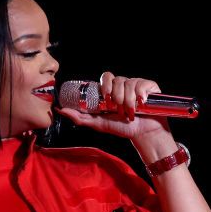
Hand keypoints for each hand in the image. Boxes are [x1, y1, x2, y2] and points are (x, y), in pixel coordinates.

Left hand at [54, 71, 171, 139]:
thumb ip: (80, 117)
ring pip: (130, 83)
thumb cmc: (122, 128)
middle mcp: (124, 85)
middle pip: (118, 79)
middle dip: (117, 95)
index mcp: (112, 90)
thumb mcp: (98, 123)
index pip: (107, 77)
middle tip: (119, 109)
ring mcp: (137, 85)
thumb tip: (60, 109)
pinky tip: (142, 104)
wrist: (143, 134)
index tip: (107, 97)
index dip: (106, 84)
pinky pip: (143, 84)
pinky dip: (141, 95)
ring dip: (129, 100)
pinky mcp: (150, 87)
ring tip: (131, 112)